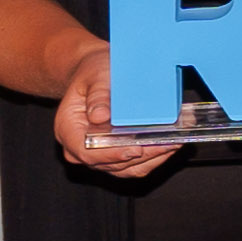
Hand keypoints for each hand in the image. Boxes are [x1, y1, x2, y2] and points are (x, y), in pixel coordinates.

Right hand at [49, 38, 191, 181]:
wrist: (96, 73)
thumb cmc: (94, 72)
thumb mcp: (95, 75)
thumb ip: (98, 95)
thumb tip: (100, 116)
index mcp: (67, 129)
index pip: (87, 152)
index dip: (112, 154)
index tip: (135, 150)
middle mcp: (79, 148)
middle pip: (110, 163)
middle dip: (142, 156)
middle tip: (167, 143)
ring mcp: (97, 155)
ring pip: (125, 168)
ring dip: (152, 158)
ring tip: (174, 143)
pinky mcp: (114, 156)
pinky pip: (134, 165)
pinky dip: (153, 158)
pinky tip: (169, 145)